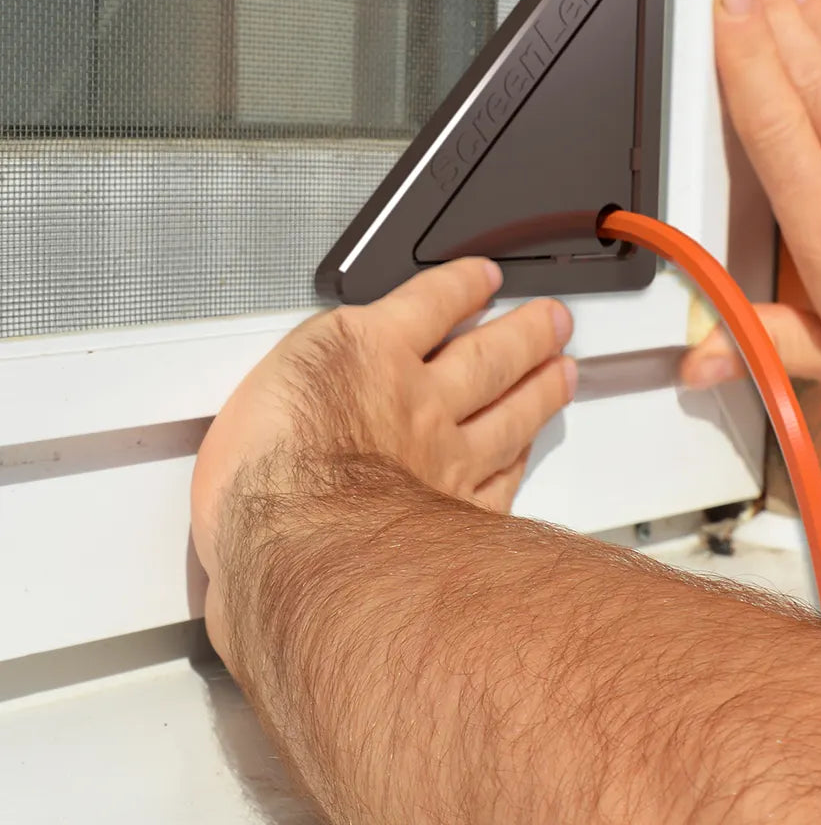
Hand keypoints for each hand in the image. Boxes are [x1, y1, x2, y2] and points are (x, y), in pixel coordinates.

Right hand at [191, 259, 575, 648]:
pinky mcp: (458, 506)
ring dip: (541, 387)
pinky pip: (503, 474)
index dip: (461, 285)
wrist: (301, 547)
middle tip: (554, 321)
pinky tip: (529, 449)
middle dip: (526, 331)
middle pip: (489, 353)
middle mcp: (417, 397)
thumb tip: (299, 383)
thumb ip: (298, 380)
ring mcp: (446, 453)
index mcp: (366, 353)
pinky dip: (521, 457)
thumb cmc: (263, 476)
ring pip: (510, 409)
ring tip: (563, 370)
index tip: (482, 278)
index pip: (429, 303)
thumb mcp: (254, 391)